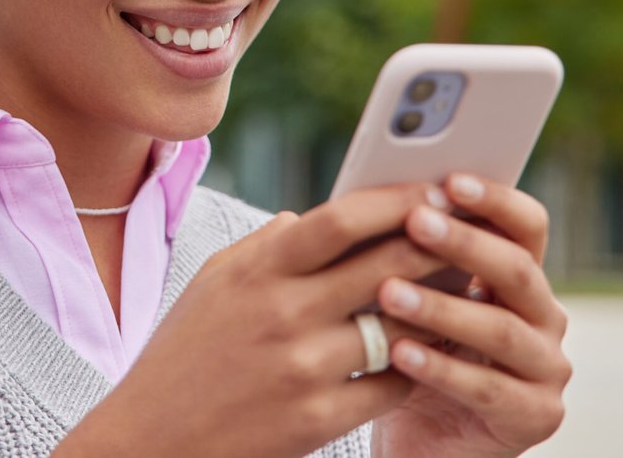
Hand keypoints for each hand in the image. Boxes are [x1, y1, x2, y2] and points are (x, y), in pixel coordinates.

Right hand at [56, 183, 455, 457]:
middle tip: (471, 231)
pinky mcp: (318, 418)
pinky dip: (420, 364)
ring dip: (441, 305)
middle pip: (384, 265)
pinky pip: (392, 383)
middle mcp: (281, 312)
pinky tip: (438, 350)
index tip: (432, 190)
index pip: (340, 218)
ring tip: (467, 289)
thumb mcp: (214, 282)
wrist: (151, 440)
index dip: (394, 201)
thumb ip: (267, 244)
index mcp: (256, 270)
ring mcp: (302, 368)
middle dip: (438, 244)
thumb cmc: (184, 354)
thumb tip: (314, 213)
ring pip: (400, 325)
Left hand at [370, 174, 571, 457]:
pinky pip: (488, 389)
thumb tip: (348, 197)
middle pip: (518, 269)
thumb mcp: (407, 295)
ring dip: (442, 306)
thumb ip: (401, 253)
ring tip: (389, 291)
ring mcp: (546, 369)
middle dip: (464, 243)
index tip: (449, 178)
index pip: (526, 225)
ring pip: (502, 330)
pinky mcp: (535, 417)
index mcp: (519, 276)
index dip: (494, 199)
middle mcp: (544, 316)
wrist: (419, 437)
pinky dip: (441, 368)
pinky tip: (398, 352)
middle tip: (415, 221)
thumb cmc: (407, 350)